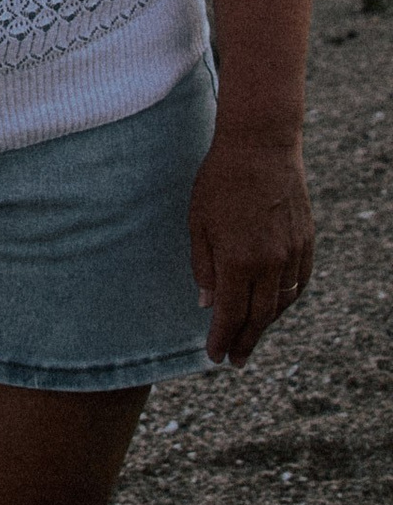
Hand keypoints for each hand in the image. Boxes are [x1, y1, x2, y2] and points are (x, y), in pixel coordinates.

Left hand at [189, 122, 313, 363]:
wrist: (261, 145)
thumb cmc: (220, 181)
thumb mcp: (198, 223)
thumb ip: (203, 266)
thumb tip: (206, 303)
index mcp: (238, 261)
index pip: (230, 314)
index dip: (222, 338)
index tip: (215, 356)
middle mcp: (270, 263)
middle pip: (260, 316)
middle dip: (245, 340)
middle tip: (235, 359)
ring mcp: (292, 252)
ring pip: (282, 301)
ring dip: (266, 322)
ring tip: (252, 336)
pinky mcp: (306, 240)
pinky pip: (298, 281)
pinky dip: (286, 299)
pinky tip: (275, 305)